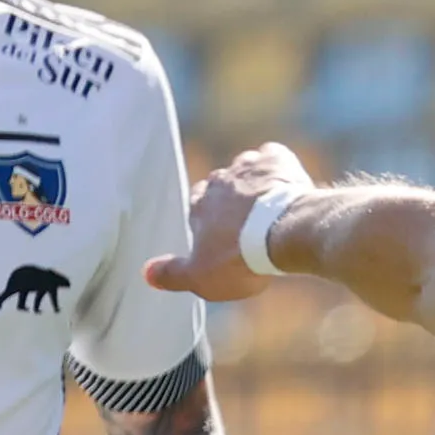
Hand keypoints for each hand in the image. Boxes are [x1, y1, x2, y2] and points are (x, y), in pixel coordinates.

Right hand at [143, 143, 315, 301]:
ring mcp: (247, 167)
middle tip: (249, 226)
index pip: (196, 206)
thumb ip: (172, 274)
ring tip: (271, 209)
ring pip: (247, 170)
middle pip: (221, 187)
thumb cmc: (240, 259)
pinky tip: (288, 187)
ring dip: (256, 186)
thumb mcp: (200, 277)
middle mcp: (218, 181)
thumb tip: (146, 274)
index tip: (222, 236)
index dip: (210, 221)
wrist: (283, 234)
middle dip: (232, 203)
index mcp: (199, 205)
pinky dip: (279, 170)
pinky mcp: (276, 160)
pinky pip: (273, 157)